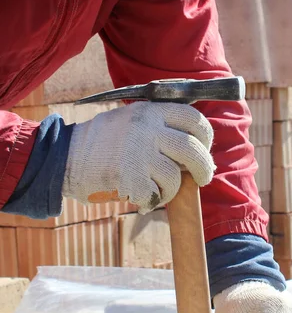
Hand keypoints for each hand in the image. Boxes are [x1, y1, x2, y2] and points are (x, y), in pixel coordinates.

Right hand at [62, 102, 214, 212]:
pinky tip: (140, 198)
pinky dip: (152, 202)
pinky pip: (158, 196)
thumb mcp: (131, 119)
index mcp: (150, 111)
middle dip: (204, 169)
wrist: (64, 159)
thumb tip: (195, 145)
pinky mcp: (131, 178)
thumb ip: (160, 125)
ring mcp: (139, 153)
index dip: (206, 138)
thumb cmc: (102, 143)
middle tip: (203, 179)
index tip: (204, 149)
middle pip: (193, 150)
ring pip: (175, 178)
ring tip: (156, 190)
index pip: (194, 120)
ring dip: (170, 190)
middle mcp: (147, 129)